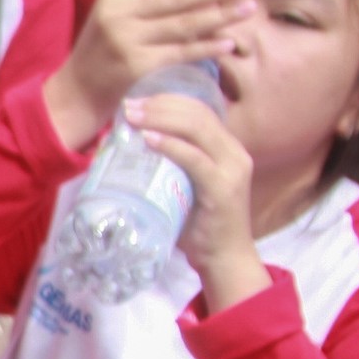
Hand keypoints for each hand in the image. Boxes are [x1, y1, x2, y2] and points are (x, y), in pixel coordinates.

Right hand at [43, 0, 254, 152]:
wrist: (76, 94)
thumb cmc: (104, 54)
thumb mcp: (119, 19)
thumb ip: (151, 4)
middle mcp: (119, 14)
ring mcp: (126, 41)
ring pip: (183, 25)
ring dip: (220, 16)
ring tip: (247, 9)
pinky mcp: (136, 66)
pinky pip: (180, 53)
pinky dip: (206, 47)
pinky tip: (228, 43)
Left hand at [130, 87, 264, 311]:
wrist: (223, 258)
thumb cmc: (197, 225)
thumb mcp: (183, 187)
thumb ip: (167, 167)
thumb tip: (124, 151)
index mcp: (226, 148)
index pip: (199, 110)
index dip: (167, 100)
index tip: (136, 101)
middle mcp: (234, 153)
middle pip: (197, 113)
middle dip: (160, 105)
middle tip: (129, 107)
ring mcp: (231, 168)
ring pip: (197, 128)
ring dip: (161, 118)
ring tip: (133, 118)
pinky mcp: (223, 187)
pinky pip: (195, 158)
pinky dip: (170, 146)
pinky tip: (148, 141)